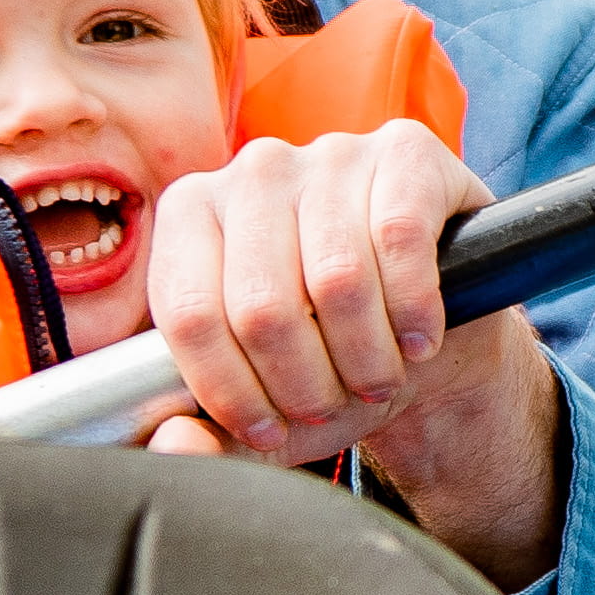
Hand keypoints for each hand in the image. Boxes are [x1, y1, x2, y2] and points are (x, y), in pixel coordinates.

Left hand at [140, 118, 568, 584]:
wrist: (420, 330)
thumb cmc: (328, 360)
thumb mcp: (266, 408)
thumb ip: (208, 438)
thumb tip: (174, 444)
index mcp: (190, 214)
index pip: (189, 314)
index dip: (230, 392)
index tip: (267, 429)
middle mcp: (252, 169)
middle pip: (262, 306)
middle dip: (305, 385)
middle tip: (331, 406)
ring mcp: (329, 153)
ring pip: (337, 280)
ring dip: (366, 359)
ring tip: (376, 378)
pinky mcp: (405, 150)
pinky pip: (401, 240)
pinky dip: (415, 312)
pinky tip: (419, 340)